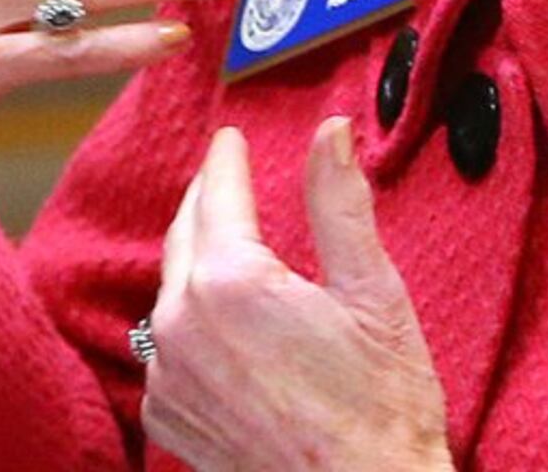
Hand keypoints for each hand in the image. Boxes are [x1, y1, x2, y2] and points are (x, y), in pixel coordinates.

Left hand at [143, 121, 451, 471]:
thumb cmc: (381, 411)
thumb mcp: (372, 295)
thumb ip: (340, 204)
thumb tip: (331, 132)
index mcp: (231, 281)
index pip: (218, 193)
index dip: (227, 159)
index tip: (230, 138)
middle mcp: (182, 323)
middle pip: (184, 236)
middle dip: (206, 202)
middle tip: (222, 178)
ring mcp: (167, 374)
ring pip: (170, 293)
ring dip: (194, 264)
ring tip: (222, 245)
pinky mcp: (166, 416)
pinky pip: (166, 350)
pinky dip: (188, 328)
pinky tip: (218, 327)